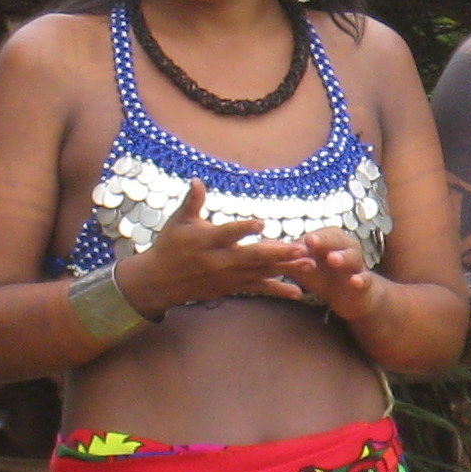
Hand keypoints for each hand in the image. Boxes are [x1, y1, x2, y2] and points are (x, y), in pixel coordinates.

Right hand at [120, 179, 314, 313]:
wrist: (159, 281)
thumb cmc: (170, 246)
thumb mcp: (178, 222)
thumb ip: (193, 202)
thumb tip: (197, 179)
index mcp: (207, 240)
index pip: (227, 233)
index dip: (243, 228)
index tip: (261, 223)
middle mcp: (220, 259)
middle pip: (253, 256)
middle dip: (278, 253)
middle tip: (302, 248)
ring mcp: (229, 276)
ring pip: (262, 273)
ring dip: (287, 269)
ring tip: (310, 265)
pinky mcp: (234, 287)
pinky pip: (259, 289)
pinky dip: (279, 290)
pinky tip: (299, 292)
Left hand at [289, 229, 380, 321]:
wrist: (350, 297)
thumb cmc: (324, 276)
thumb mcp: (302, 267)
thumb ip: (285, 257)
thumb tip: (259, 246)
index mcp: (330, 241)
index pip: (319, 235)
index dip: (310, 238)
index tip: (300, 240)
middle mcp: (345, 248)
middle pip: (336, 240)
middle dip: (324, 240)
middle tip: (312, 241)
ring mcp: (356, 265)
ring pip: (352, 257)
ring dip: (343, 257)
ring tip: (333, 259)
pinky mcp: (364, 283)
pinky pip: (365, 279)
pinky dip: (361, 279)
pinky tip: (355, 281)